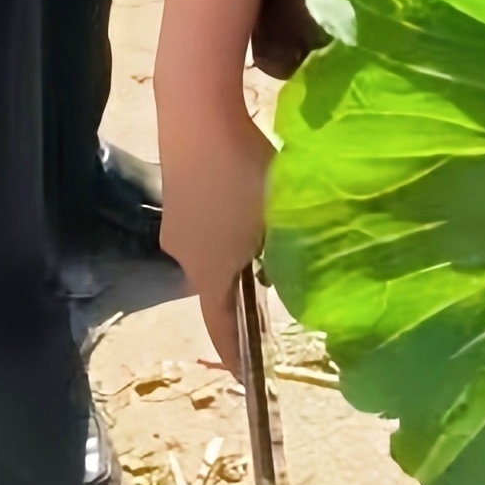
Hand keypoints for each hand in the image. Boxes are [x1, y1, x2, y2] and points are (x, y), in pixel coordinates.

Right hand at [158, 80, 275, 375]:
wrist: (196, 109)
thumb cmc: (242, 171)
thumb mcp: (279, 219)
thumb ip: (293, 254)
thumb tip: (309, 274)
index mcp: (207, 270)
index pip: (221, 327)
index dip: (236, 353)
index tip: (248, 376)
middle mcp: (183, 251)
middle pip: (216, 286)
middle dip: (243, 293)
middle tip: (276, 296)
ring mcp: (176, 219)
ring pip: (212, 251)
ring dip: (238, 253)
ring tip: (271, 245)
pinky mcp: (176, 187)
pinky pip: (207, 222)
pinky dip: (230, 224)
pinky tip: (251, 201)